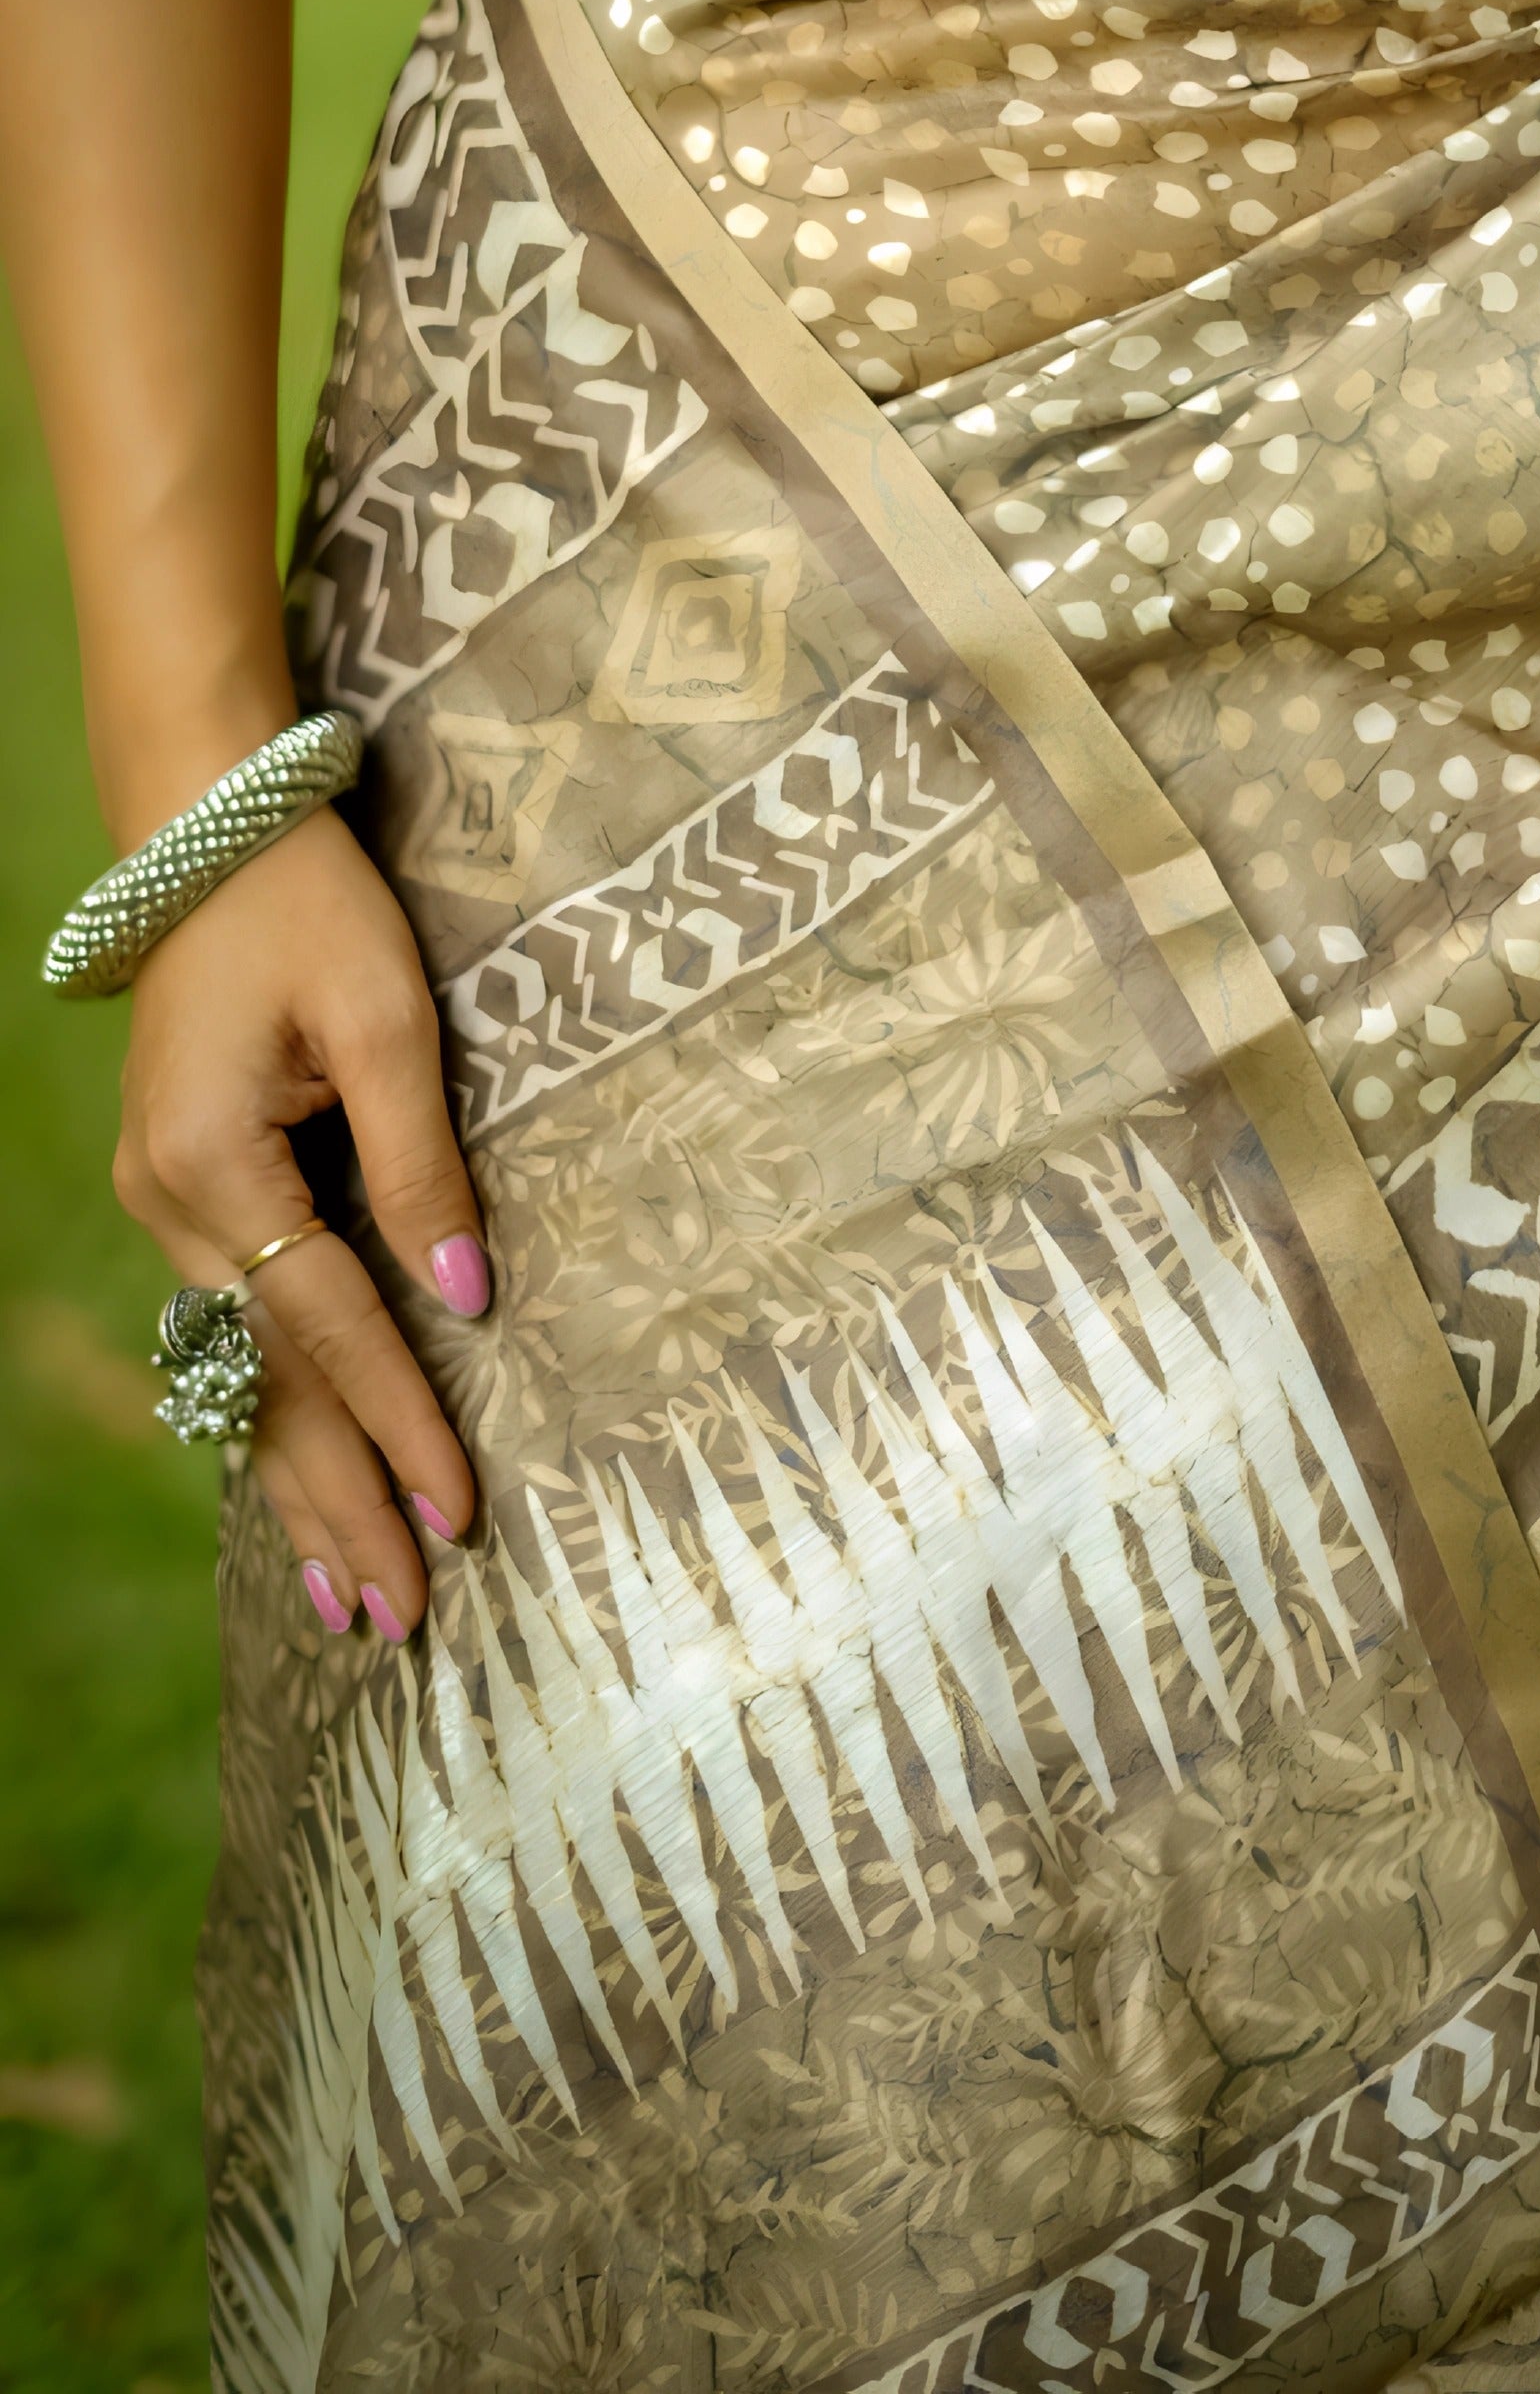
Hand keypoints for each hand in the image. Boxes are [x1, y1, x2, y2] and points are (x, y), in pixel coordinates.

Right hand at [113, 809, 484, 1640]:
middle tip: (399, 1616)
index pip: (326, 1326)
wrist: (211, 831)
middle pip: (263, 1383)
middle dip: (335, 1502)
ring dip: (296, 1480)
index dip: (395, 1424)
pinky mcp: (183, 1189)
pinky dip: (272, 1410)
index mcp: (210, 1161)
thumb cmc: (312, 906)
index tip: (459, 1515)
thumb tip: (467, 1294)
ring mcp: (162, 1201)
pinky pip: (234, 1328)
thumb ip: (420, 1162)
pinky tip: (299, 1482)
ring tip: (351, 1593)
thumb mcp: (386, 1019)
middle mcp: (166, 1201)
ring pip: (238, 1371)